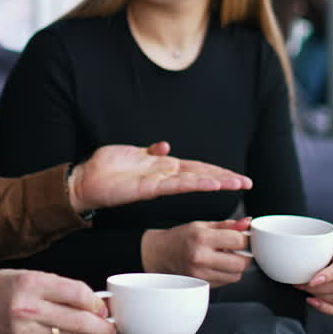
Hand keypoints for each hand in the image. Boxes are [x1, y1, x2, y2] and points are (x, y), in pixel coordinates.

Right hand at [0, 269, 115, 333]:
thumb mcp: (26, 275)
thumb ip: (57, 286)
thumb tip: (90, 300)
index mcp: (30, 284)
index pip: (77, 293)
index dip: (95, 302)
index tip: (103, 305)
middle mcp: (28, 309)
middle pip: (78, 321)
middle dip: (102, 326)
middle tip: (112, 328)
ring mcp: (26, 333)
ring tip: (97, 330)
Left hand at [69, 141, 251, 212]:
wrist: (84, 180)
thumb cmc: (105, 168)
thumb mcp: (131, 153)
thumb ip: (150, 151)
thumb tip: (165, 145)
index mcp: (162, 167)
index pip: (195, 168)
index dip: (216, 170)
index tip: (235, 175)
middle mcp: (165, 176)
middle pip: (201, 175)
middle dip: (225, 178)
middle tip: (247, 183)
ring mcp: (159, 182)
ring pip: (194, 181)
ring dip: (216, 182)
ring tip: (237, 184)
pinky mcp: (150, 188)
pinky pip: (177, 184)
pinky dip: (195, 183)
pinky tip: (210, 183)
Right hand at [142, 217, 253, 286]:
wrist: (159, 254)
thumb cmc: (181, 238)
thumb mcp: (202, 225)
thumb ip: (227, 225)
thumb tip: (248, 223)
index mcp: (202, 238)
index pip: (238, 241)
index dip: (246, 239)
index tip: (244, 237)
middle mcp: (201, 258)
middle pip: (241, 263)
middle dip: (244, 255)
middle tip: (237, 249)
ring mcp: (200, 274)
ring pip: (236, 276)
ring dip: (236, 267)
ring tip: (225, 257)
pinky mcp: (201, 285)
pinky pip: (225, 282)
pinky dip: (226, 274)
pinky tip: (216, 265)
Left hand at [295, 221, 332, 316]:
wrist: (327, 262)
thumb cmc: (326, 251)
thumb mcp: (329, 241)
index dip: (327, 276)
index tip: (311, 280)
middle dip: (318, 288)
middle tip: (301, 283)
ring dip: (319, 297)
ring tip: (304, 289)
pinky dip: (326, 308)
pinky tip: (312, 301)